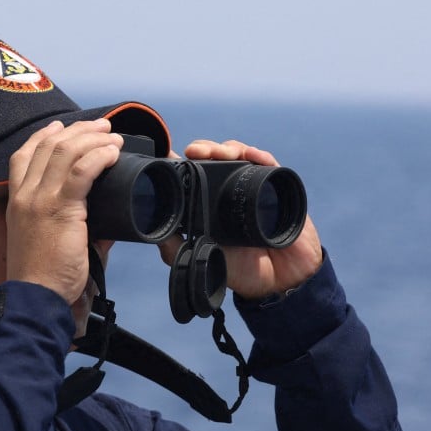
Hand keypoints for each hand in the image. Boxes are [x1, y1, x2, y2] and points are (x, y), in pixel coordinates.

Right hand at [7, 119, 122, 304]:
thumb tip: (109, 218)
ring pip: (65, 152)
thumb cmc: (44, 276)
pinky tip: (112, 153)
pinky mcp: (60, 209)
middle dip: (78, 130)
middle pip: (48, 146)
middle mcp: (24, 195)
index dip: (43, 135)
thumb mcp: (48, 240)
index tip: (61, 126)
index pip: (23, 155)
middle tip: (102, 127)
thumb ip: (74, 222)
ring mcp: (39, 200)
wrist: (36, 297)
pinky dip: (99, 156)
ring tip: (113, 137)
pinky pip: (81, 171)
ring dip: (93, 138)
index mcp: (17, 201)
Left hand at [169, 139, 322, 299]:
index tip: (173, 155)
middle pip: (215, 157)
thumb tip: (152, 229)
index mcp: (209, 202)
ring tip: (221, 152)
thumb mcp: (200, 259)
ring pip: (239, 156)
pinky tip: (253, 155)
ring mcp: (254, 187)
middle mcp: (229, 191)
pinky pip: (270, 166)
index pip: (194, 171)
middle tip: (195, 152)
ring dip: (228, 148)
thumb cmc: (239, 270)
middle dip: (204, 148)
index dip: (185, 160)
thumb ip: (174, 248)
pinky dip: (261, 156)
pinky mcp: (277, 189)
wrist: (279, 282)